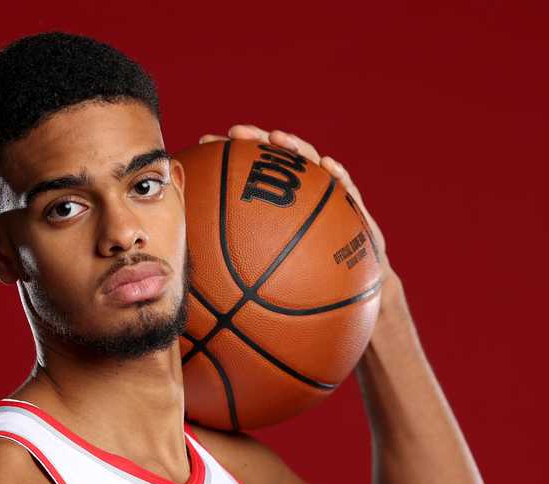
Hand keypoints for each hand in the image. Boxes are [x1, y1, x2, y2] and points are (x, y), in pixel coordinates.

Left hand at [199, 125, 393, 286]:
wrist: (351, 285)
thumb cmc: (304, 277)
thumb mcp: (268, 273)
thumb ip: (237, 265)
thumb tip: (196, 276)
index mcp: (274, 199)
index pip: (248, 168)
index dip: (227, 152)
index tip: (205, 141)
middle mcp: (298, 189)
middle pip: (275, 157)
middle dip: (255, 139)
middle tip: (235, 132)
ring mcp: (324, 191)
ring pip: (309, 161)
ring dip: (293, 146)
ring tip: (277, 138)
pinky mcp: (352, 202)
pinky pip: (346, 185)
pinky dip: (338, 173)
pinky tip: (329, 165)